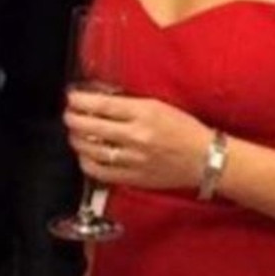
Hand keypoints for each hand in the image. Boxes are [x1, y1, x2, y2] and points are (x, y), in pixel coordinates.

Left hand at [64, 87, 210, 191]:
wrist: (205, 159)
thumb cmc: (184, 129)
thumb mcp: (158, 106)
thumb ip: (128, 104)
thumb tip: (98, 101)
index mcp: (144, 113)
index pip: (101, 105)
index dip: (80, 101)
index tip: (71, 97)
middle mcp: (136, 136)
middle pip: (90, 126)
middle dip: (72, 118)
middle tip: (69, 114)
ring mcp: (133, 159)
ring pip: (90, 150)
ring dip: (76, 139)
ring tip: (75, 133)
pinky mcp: (132, 178)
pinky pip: (99, 171)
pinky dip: (86, 162)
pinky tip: (85, 155)